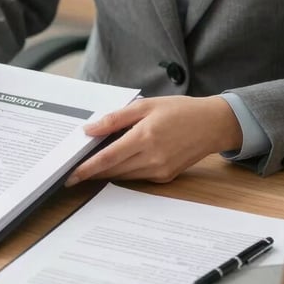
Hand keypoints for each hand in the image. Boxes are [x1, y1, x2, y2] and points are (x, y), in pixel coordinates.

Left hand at [66, 96, 242, 184]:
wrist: (213, 124)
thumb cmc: (179, 110)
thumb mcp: (145, 106)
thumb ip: (115, 118)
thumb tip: (89, 129)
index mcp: (145, 137)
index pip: (108, 158)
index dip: (87, 168)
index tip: (71, 175)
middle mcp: (152, 157)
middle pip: (113, 170)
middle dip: (92, 172)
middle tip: (74, 172)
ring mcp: (160, 169)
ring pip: (123, 175)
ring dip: (107, 172)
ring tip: (91, 165)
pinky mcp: (165, 176)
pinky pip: (137, 176)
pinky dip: (124, 171)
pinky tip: (118, 162)